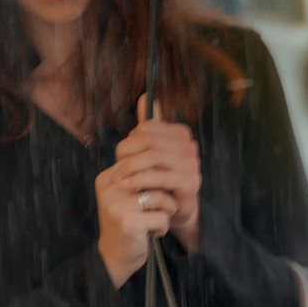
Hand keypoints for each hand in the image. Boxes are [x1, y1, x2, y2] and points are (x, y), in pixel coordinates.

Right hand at [95, 148, 177, 287]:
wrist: (114, 255)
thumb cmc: (126, 222)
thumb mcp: (126, 195)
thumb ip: (139, 176)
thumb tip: (165, 157)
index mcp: (107, 178)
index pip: (142, 164)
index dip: (156, 179)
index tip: (154, 194)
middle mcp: (109, 189)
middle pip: (154, 178)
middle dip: (164, 193)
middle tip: (159, 208)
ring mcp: (117, 206)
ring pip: (161, 197)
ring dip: (166, 211)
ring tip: (155, 220)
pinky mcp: (128, 223)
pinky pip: (162, 217)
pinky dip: (163, 227)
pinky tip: (151, 233)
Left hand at [112, 95, 202, 253]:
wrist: (176, 209)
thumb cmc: (160, 178)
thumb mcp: (153, 151)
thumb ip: (149, 126)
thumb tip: (145, 97)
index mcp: (180, 133)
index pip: (147, 128)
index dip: (129, 141)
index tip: (121, 157)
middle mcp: (189, 145)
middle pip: (148, 140)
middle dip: (127, 155)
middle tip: (115, 170)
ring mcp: (192, 163)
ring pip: (153, 157)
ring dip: (130, 168)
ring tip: (117, 180)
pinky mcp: (190, 181)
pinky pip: (159, 176)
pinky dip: (140, 180)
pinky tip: (127, 187)